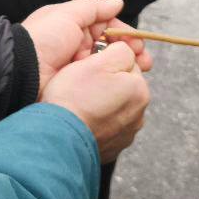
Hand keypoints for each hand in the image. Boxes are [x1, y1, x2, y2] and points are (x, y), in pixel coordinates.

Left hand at [22, 0, 152, 94]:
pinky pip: (99, 80)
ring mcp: (77, 66)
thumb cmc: (43, 39)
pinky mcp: (76, 84)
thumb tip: (117, 3)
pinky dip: (112, 79)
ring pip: (107, 63)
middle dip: (130, 52)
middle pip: (110, 46)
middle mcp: (76, 44)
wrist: (22, 72)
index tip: (139, 42)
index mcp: (73, 25)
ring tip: (140, 71)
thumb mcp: (67, 15)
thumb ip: (94, 8)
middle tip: (145, 61)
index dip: (125, 34)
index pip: (106, 26)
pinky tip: (124, 82)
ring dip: (125, 66)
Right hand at [42, 42, 149, 162]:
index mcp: (139, 91)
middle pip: (123, 86)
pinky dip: (97, 121)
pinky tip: (82, 119)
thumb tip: (125, 52)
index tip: (89, 65)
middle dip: (106, 81)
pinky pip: (107, 126)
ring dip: (102, 102)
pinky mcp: (113, 148)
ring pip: (115, 106)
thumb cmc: (74, 97)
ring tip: (80, 103)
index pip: (127, 64)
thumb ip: (120, 51)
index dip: (106, 61)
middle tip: (82, 83)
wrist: (58, 137)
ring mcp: (126, 134)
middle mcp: (139, 115)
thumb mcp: (97, 61)